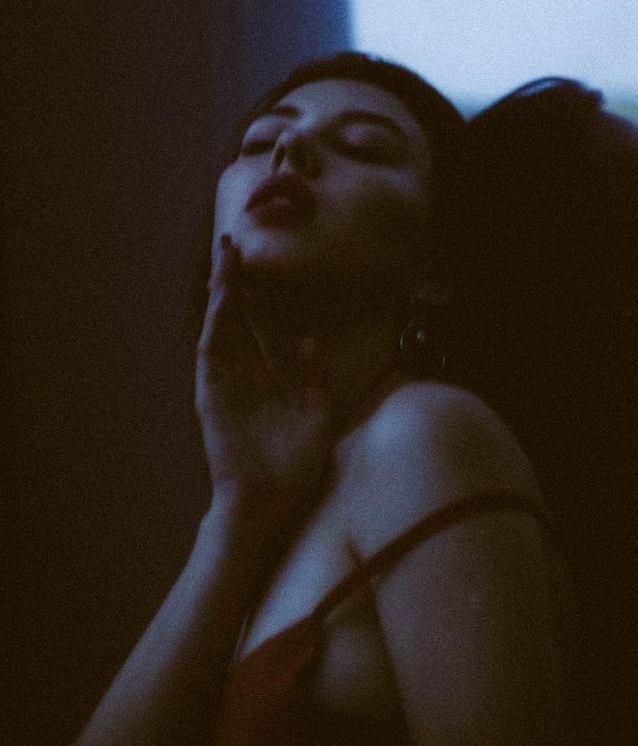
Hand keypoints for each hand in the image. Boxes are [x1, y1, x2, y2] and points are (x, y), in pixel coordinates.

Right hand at [195, 236, 331, 536]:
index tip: (262, 261)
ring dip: (223, 290)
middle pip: (237, 316)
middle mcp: (243, 374)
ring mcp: (225, 381)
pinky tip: (225, 295)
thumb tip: (307, 338)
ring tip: (226, 256)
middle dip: (235, 280)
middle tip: (233, 242)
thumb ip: (313, 374)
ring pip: (222, 324)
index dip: (261, 294)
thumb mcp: (316, 413)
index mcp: (267, 377)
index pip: (261, 325)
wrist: (271, 504)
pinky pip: (213, 349)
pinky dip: (218, 320)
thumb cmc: (295, 468)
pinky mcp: (212, 392)